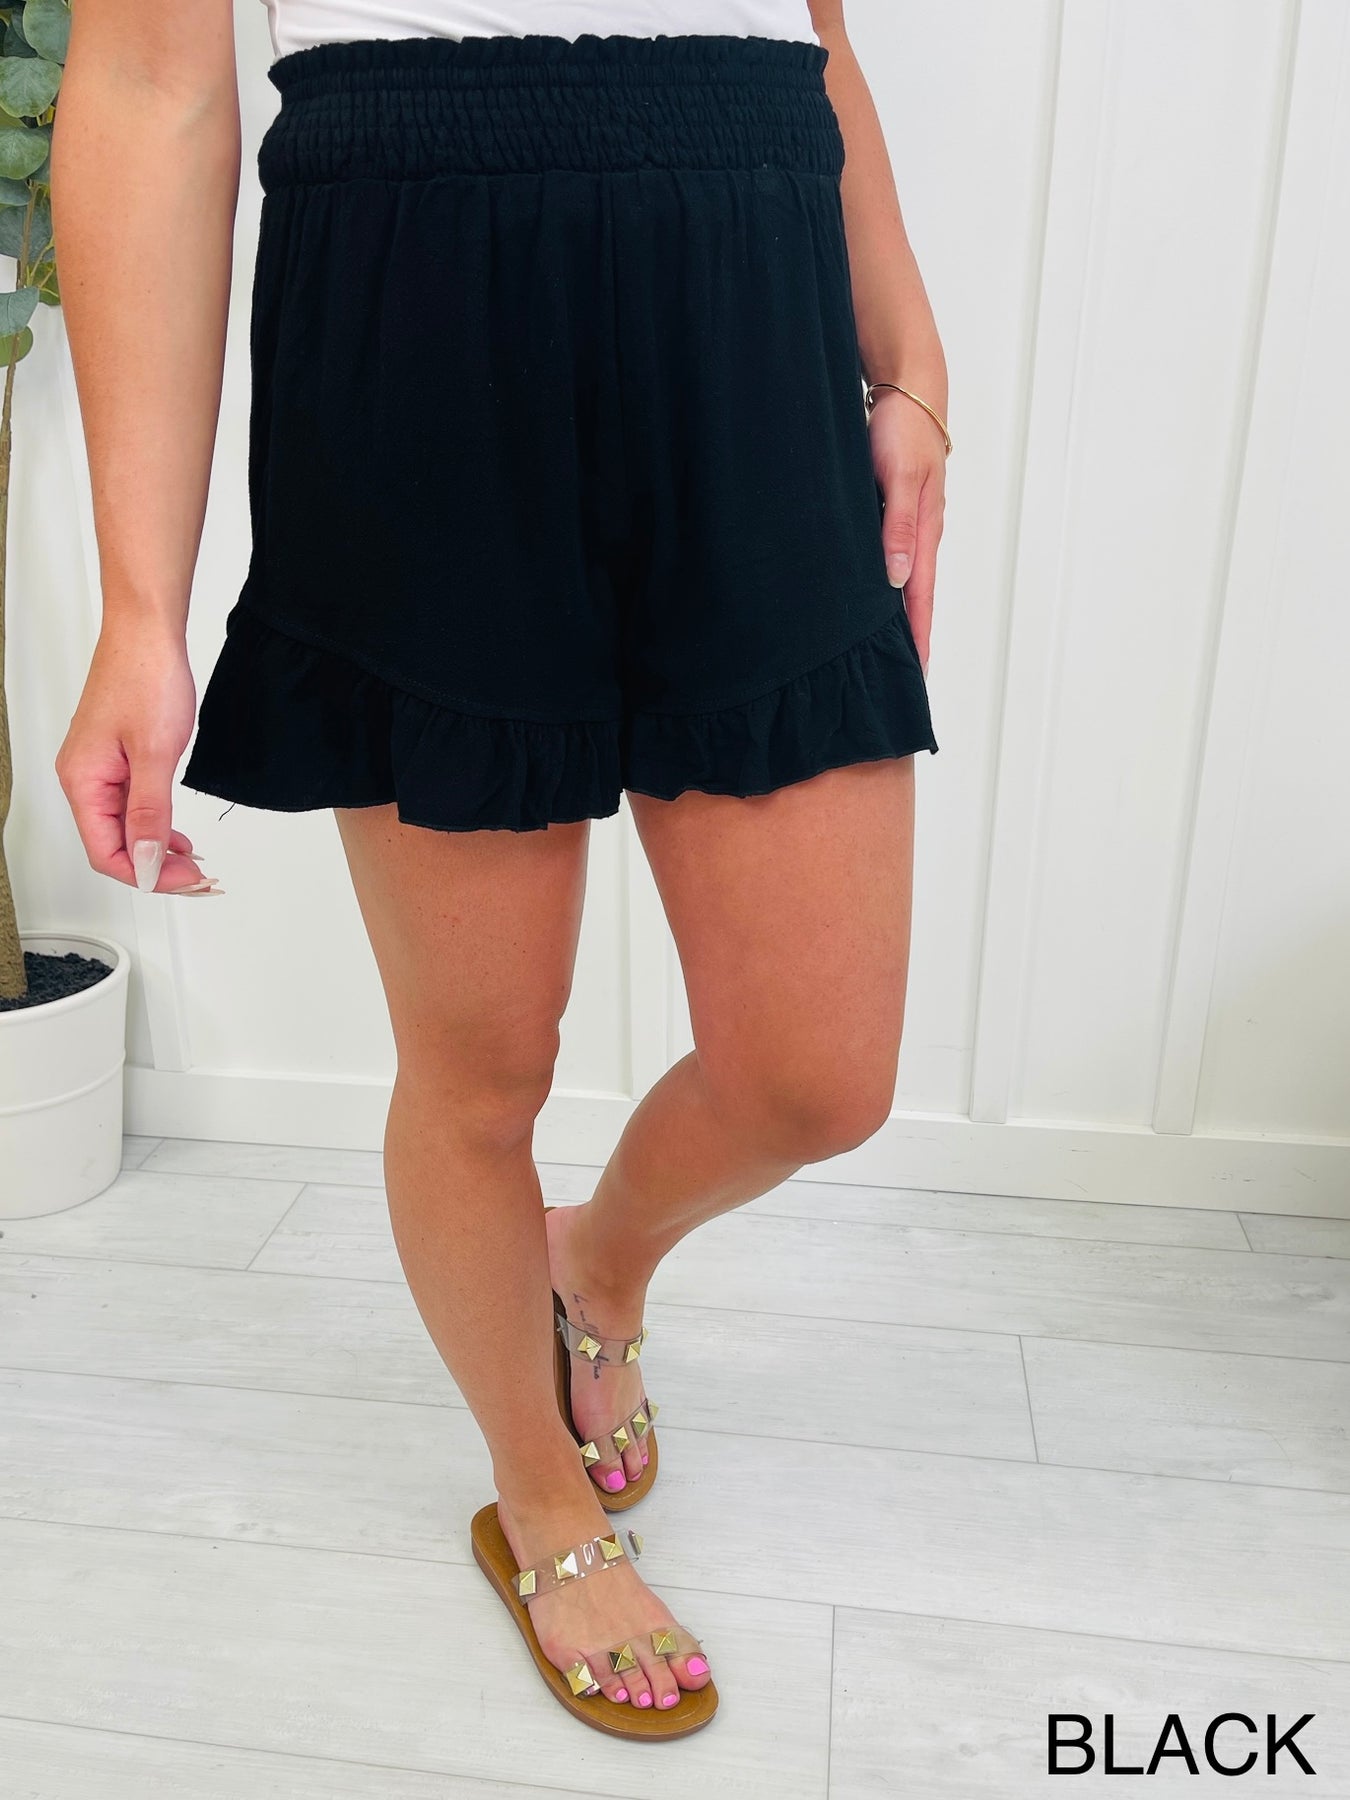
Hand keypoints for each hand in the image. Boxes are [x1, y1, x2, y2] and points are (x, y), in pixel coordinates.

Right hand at [55, 623, 221, 895]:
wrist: (148, 632)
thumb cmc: (145, 677)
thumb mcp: (154, 754)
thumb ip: (149, 813)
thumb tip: (147, 860)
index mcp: (83, 781)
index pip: (108, 854)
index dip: (148, 875)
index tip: (186, 880)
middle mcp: (85, 778)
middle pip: (114, 847)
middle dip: (156, 869)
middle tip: (198, 878)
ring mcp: (100, 768)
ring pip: (124, 829)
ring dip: (157, 850)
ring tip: (193, 863)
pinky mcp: (117, 758)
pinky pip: (131, 806)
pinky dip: (156, 826)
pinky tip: (177, 835)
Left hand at [867, 388, 946, 675]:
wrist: (908, 387)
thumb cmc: (904, 428)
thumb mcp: (900, 477)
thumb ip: (899, 527)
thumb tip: (898, 579)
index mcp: (925, 531)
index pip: (921, 597)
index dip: (918, 635)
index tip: (916, 671)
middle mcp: (920, 533)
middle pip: (916, 595)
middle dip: (912, 635)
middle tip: (904, 673)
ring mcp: (909, 522)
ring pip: (903, 578)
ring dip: (898, 612)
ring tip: (889, 646)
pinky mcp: (895, 510)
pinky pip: (892, 556)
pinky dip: (887, 583)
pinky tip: (874, 595)